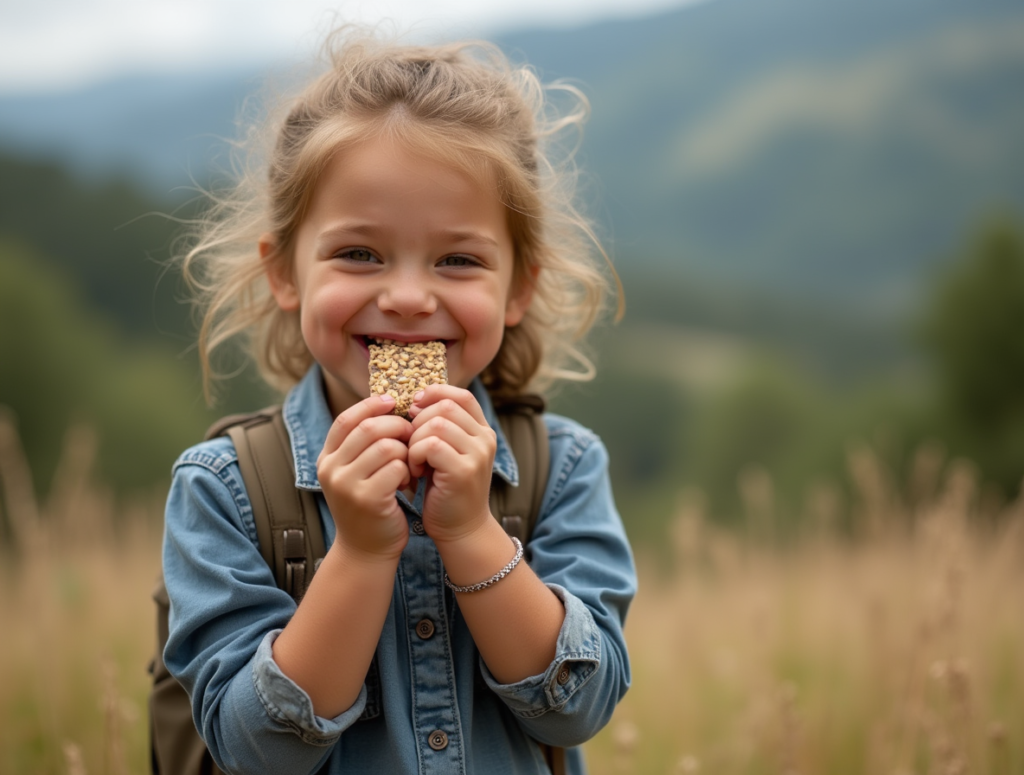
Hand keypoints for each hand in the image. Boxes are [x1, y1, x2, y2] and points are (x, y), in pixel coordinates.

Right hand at [317, 394, 411, 560]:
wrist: (366, 550)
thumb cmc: (369, 505)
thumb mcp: (357, 472)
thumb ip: (363, 444)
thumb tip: (389, 404)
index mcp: (326, 458)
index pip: (346, 419)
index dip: (371, 406)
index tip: (393, 402)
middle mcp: (330, 469)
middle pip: (368, 428)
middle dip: (396, 426)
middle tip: (411, 436)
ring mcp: (346, 485)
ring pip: (385, 446)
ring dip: (404, 451)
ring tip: (409, 465)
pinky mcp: (367, 499)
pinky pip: (396, 467)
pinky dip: (408, 470)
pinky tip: (408, 483)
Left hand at [407, 385, 495, 544]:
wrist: (461, 529)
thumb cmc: (446, 489)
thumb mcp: (447, 452)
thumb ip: (440, 427)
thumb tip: (414, 401)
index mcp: (482, 431)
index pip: (461, 396)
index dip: (435, 394)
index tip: (414, 407)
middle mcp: (485, 439)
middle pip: (446, 406)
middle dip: (419, 421)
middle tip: (411, 444)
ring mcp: (478, 454)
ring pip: (437, 424)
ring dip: (415, 440)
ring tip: (413, 460)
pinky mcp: (464, 471)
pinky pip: (431, 445)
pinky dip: (415, 455)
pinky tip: (414, 471)